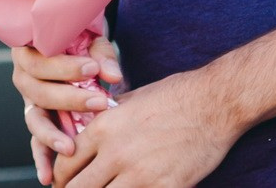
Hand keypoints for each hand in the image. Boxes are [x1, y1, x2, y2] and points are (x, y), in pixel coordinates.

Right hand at [11, 38, 122, 184]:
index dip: (65, 68)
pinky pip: (36, 141)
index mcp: (28, 50)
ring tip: (69, 148)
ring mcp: (30, 100)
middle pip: (38, 92)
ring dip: (52, 135)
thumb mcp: (90, 38)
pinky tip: (48, 176)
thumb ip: (101, 54)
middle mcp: (24, 76)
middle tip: (99, 103)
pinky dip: (42, 158)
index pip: (40, 62)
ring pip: (34, 120)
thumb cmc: (80, 37)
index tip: (93, 69)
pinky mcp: (40, 120)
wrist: (73, 41)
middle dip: (69, 99)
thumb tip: (113, 76)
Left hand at [49, 70, 238, 187]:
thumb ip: (108, 117)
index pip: (66, 163)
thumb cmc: (175, 96)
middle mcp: (116, 153)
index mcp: (103, 128)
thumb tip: (92, 129)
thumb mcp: (130, 99)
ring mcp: (140, 174)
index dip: (62, 177)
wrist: (213, 104)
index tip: (65, 181)